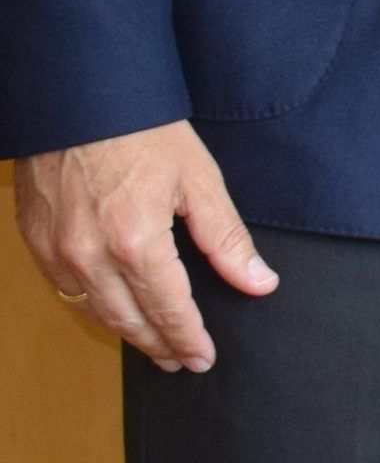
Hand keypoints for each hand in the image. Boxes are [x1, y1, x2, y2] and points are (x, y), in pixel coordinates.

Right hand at [15, 120, 276, 373]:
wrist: (79, 100)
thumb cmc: (142, 132)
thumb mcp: (198, 180)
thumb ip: (227, 239)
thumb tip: (259, 283)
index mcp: (136, 243)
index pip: (169, 310)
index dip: (188, 339)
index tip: (203, 358)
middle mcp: (90, 257)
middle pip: (129, 321)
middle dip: (159, 345)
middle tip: (181, 362)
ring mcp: (58, 253)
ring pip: (95, 312)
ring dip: (126, 333)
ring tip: (154, 347)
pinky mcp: (37, 243)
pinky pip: (67, 291)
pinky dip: (94, 308)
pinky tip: (114, 311)